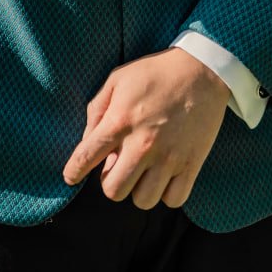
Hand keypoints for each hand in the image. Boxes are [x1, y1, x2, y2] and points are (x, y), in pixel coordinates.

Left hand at [62, 49, 229, 209]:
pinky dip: (166, 193)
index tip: (70, 177)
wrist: (201, 71)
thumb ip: (96, 109)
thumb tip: (87, 141)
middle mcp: (143, 144)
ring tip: (143, 170)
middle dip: (111, 181)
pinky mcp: (191, 165)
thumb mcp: (117, 79)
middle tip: (119, 165)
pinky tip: (164, 176)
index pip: (87, 156)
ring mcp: (168, 158)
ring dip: (138, 189)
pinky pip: (173, 200)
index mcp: (120, 120)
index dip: (74, 171)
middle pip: (114, 191)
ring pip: (143, 201)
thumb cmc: (155, 73)